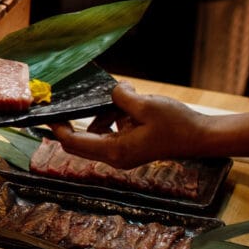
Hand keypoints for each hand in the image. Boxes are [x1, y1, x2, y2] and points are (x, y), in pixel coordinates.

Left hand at [50, 82, 206, 167]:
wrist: (201, 136)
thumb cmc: (177, 124)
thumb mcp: (146, 105)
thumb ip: (122, 98)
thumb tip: (112, 91)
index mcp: (115, 151)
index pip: (74, 143)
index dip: (58, 129)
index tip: (47, 115)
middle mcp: (115, 157)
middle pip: (79, 142)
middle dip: (70, 123)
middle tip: (61, 105)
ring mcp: (122, 154)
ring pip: (95, 134)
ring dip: (100, 115)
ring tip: (121, 100)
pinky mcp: (129, 147)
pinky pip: (109, 132)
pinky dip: (112, 118)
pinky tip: (127, 106)